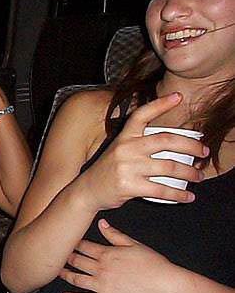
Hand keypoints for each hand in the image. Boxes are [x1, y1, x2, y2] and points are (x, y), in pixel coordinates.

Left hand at [59, 219, 173, 292]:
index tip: (64, 241)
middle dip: (65, 257)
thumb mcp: (134, 244)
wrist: (165, 286)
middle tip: (56, 255)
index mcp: (107, 254)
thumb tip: (101, 223)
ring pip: (76, 279)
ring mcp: (102, 286)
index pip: (83, 246)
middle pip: (76, 261)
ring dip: (64, 275)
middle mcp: (101, 269)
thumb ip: (114, 235)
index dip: (72, 244)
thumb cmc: (154, 264)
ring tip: (57, 272)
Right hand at [78, 92, 206, 209]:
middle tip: (204, 152)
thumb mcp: (119, 150)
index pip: (142, 115)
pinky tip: (188, 196)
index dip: (160, 104)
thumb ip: (139, 144)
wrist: (88, 191)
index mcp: (124, 136)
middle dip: (191, 146)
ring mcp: (127, 167)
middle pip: (166, 140)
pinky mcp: (129, 185)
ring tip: (199, 176)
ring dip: (190, 173)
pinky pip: (161, 189)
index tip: (178, 96)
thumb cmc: (109, 170)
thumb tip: (173, 143)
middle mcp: (126, 148)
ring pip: (169, 167)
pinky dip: (179, 194)